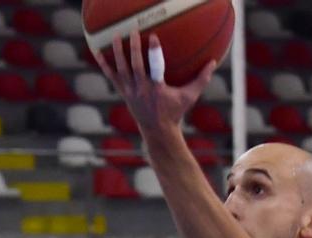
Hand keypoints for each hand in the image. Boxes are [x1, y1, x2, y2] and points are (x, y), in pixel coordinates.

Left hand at [95, 31, 214, 140]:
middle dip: (133, 48)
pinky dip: (105, 65)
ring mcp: (131, 92)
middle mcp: (142, 90)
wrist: (158, 132)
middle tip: (132, 31)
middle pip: (135, 66)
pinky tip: (97, 52)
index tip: (152, 36)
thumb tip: (213, 62)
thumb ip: (201, 79)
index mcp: (157, 89)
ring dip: (117, 52)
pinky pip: (112, 77)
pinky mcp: (124, 93)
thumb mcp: (190, 97)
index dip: (153, 52)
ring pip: (121, 70)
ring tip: (115, 35)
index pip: (155, 68)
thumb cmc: (175, 112)